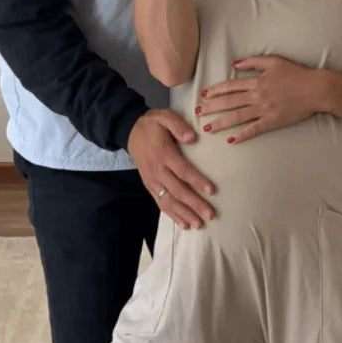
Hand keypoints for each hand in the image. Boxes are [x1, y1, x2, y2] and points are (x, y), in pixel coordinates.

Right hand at [127, 109, 216, 227]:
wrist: (129, 131)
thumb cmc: (152, 124)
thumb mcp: (165, 117)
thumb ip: (178, 126)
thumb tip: (192, 137)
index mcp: (164, 153)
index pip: (182, 170)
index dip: (197, 181)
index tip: (212, 190)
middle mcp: (157, 170)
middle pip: (177, 190)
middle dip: (194, 204)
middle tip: (210, 215)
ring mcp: (152, 181)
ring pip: (168, 201)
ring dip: (184, 214)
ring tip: (198, 225)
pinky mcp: (149, 186)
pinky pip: (161, 204)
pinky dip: (173, 215)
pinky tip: (185, 224)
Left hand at [197, 56, 324, 144]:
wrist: (315, 89)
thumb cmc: (296, 74)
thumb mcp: (274, 61)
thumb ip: (253, 62)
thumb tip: (235, 64)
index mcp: (256, 81)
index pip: (230, 86)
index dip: (215, 91)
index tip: (204, 95)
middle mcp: (257, 95)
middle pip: (229, 102)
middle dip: (211, 108)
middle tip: (198, 113)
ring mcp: (264, 109)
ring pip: (237, 117)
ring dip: (221, 123)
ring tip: (208, 128)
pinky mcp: (273, 121)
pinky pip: (254, 129)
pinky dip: (242, 135)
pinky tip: (231, 140)